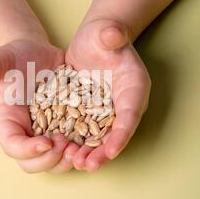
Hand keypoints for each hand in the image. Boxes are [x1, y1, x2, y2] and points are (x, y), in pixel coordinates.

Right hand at [0, 37, 79, 172]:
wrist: (36, 55)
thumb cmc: (16, 57)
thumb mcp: (4, 59)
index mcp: (7, 122)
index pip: (12, 146)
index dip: (28, 150)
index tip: (46, 142)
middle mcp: (24, 135)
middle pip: (32, 164)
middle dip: (49, 160)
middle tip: (66, 145)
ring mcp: (44, 136)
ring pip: (53, 163)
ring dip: (66, 161)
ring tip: (80, 147)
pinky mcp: (63, 132)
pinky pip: (70, 150)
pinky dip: (81, 151)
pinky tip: (93, 142)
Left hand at [65, 18, 150, 171]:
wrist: (95, 41)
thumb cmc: (104, 36)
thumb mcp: (107, 33)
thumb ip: (112, 35)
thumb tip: (113, 34)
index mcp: (134, 86)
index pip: (130, 113)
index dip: (122, 133)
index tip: (112, 150)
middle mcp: (123, 103)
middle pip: (116, 132)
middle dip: (103, 151)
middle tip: (89, 165)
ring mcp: (107, 110)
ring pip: (100, 136)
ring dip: (90, 152)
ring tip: (76, 164)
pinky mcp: (91, 112)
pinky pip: (86, 131)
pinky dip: (78, 142)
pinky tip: (65, 152)